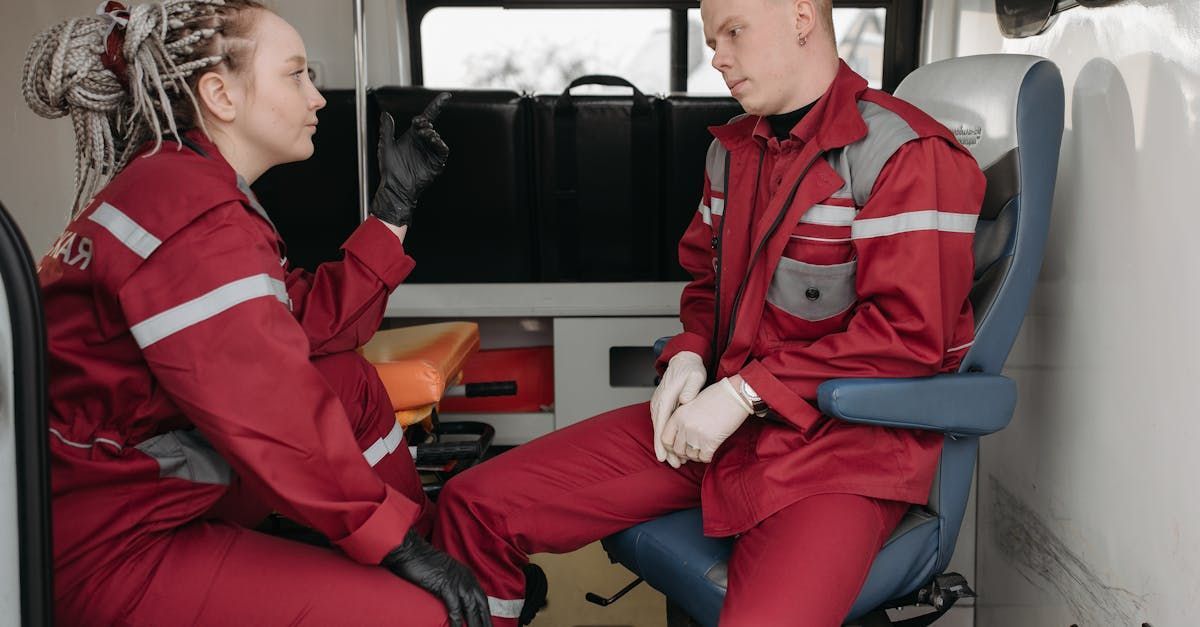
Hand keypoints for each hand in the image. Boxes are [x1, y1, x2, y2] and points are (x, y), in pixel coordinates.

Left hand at [370, 92, 451, 227]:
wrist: (395, 187)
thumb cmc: (390, 170)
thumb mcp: (385, 146)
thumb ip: (386, 129)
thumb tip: (386, 114)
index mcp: (413, 135)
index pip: (427, 117)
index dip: (436, 106)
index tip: (445, 97)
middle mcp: (423, 142)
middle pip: (431, 125)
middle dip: (426, 122)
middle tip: (418, 123)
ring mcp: (430, 152)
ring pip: (437, 137)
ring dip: (431, 133)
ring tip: (423, 133)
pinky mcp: (436, 163)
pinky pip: (442, 150)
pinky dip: (439, 144)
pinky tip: (432, 140)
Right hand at [382, 530, 489, 626]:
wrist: (409, 550)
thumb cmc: (422, 562)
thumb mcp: (443, 573)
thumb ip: (451, 584)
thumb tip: (452, 601)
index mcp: (467, 575)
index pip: (482, 599)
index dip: (486, 615)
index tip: (488, 626)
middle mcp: (466, 579)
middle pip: (480, 606)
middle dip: (485, 622)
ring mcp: (456, 582)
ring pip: (471, 608)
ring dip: (474, 624)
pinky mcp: (444, 585)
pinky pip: (454, 607)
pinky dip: (456, 620)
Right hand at [649, 351, 705, 467]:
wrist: (683, 360)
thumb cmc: (691, 369)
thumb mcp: (695, 376)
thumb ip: (691, 388)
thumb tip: (684, 401)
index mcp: (666, 397)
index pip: (662, 423)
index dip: (661, 442)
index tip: (663, 456)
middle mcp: (659, 402)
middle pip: (659, 430)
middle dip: (664, 449)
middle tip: (673, 464)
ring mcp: (658, 404)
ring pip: (659, 429)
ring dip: (665, 445)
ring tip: (674, 460)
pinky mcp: (662, 405)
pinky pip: (662, 424)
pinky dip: (666, 437)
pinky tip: (672, 447)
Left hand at [660, 378, 750, 463]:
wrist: (735, 394)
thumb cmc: (717, 395)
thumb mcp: (692, 403)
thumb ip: (682, 418)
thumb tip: (679, 435)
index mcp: (678, 416)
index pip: (665, 439)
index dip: (671, 446)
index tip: (678, 446)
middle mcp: (684, 426)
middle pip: (677, 450)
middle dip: (684, 452)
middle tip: (692, 449)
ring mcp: (697, 435)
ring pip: (690, 456)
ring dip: (696, 455)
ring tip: (702, 448)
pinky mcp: (710, 442)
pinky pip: (704, 458)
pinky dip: (706, 457)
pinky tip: (710, 450)